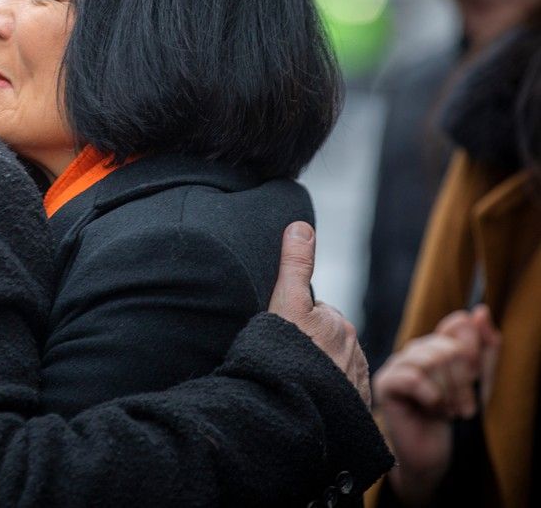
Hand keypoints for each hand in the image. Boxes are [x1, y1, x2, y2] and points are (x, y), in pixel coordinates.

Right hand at [268, 222, 370, 406]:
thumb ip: (295, 264)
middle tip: (285, 359)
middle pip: (326, 340)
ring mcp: (355, 381)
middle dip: (310, 347)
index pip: (316, 314)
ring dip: (318, 371)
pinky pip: (339, 395)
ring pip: (334, 367)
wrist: (295, 409)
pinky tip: (308, 399)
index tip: (281, 335)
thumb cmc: (287, 354)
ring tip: (294, 381)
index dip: (294, 322)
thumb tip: (301, 225)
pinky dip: (327, 395)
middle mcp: (353, 351)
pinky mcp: (353, 408)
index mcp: (338, 323)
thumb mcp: (287, 301)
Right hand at [373, 305, 499, 504]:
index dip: (473, 356)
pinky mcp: (385, 384)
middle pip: (446, 347)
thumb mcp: (479, 383)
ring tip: (447, 410)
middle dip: (462, 381)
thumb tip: (480, 312)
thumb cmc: (454, 420)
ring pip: (430, 360)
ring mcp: (396, 365)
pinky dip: (431, 397)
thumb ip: (484, 349)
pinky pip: (414, 378)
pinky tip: (431, 410)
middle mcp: (413, 351)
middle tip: (461, 405)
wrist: (436, 455)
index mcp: (434, 346)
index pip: (457, 327)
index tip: (474, 380)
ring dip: (448, 393)